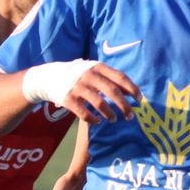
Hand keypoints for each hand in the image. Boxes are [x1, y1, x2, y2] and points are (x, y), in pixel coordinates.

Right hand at [24, 60, 141, 122]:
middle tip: (130, 116)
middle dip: (124, 106)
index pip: (120, 77)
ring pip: (100, 103)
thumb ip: (111, 79)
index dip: (132, 89)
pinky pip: (84, 113)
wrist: (49, 77)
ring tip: (114, 120)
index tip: (140, 100)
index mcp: (98, 67)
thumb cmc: (79, 76)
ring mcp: (78, 87)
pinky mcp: (68, 99)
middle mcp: (89, 75)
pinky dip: (93, 119)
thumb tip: (132, 92)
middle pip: (113, 92)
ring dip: (110, 114)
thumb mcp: (94, 71)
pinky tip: (97, 122)